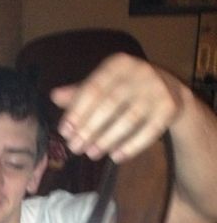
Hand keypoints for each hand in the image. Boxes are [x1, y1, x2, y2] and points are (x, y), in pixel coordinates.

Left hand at [50, 53, 183, 162]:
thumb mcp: (103, 86)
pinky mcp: (169, 108)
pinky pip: (149, 131)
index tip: (65, 132)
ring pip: (129, 119)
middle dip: (89, 129)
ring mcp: (157, 90)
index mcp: (118, 64)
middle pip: (110, 104)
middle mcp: (139, 72)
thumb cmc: (125, 89)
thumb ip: (79, 93)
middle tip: (75, 148)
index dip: (77, 111)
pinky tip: (116, 157)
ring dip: (107, 139)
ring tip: (91, 154)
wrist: (169, 90)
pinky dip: (131, 146)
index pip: (93, 88)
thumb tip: (53, 96)